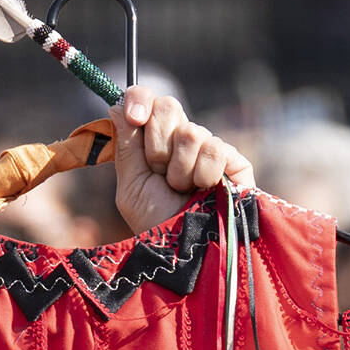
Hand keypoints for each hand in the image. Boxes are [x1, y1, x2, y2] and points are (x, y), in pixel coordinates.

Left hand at [109, 86, 254, 234]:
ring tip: (182, 191)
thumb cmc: (155, 223)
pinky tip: (204, 191)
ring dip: (179, 169)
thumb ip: (126, 146)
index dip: (139, 99)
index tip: (135, 116)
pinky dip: (203, 175)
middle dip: (156, 144)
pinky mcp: (234, 161)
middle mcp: (180, 140)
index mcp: (152, 141)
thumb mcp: (131, 186)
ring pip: (190, 131)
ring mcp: (208, 148)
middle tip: (159, 173)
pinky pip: (214, 149)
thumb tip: (115, 105)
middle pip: (168, 106)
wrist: (185, 251)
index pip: (146, 99)